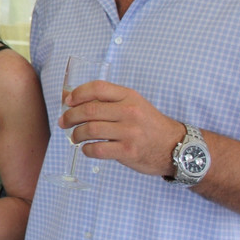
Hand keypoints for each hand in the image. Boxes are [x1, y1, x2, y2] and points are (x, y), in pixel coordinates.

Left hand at [62, 80, 184, 175]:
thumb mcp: (133, 104)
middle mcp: (129, 112)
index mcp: (129, 96)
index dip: (77, 93)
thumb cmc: (148, 125)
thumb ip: (107, 101)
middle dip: (70, 116)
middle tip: (64, 122)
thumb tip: (70, 97)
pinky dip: (86, 150)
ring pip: (90, 130)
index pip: (97, 88)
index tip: (68, 101)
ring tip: (75, 137)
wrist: (175, 147)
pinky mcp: (128, 151)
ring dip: (76, 134)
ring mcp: (129, 132)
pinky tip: (87, 149)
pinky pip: (97, 149)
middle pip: (89, 110)